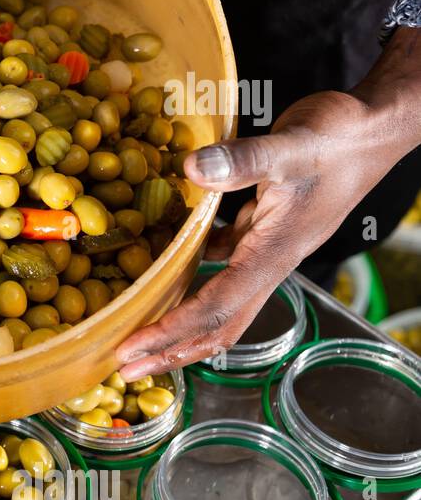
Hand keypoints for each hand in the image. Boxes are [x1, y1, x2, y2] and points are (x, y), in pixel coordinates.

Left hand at [118, 29, 420, 379]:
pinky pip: (220, 267)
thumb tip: (190, 169)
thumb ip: (242, 161)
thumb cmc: (340, 141)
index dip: (172, 331)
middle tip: (126, 368)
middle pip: (218, 325)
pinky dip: (191, 281)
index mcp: (273, 254)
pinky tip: (163, 276)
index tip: (133, 349)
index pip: (216, 307)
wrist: (373, 131)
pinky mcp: (261, 232)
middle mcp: (268, 263)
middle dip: (172, 351)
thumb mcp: (290, 146)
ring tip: (139, 340)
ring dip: (180, 325)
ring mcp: (265, 251)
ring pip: (220, 303)